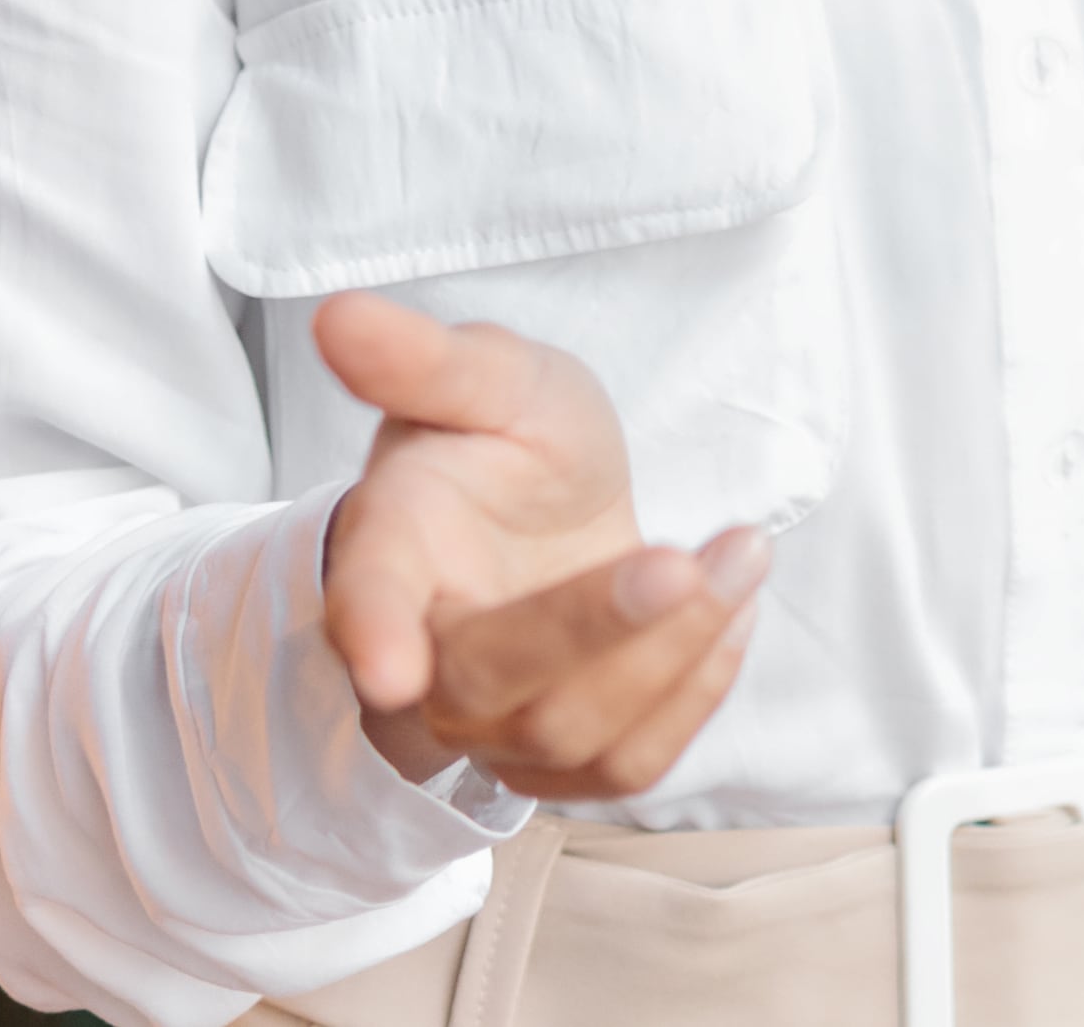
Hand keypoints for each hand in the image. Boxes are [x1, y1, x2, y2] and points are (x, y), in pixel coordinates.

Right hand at [315, 290, 769, 800]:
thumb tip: (340, 315)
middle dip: (593, 631)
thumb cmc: (507, 442)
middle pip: (488, 684)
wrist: (547, 513)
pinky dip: (695, 694)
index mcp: (390, 551)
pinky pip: (626, 768)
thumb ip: (425, 359)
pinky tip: (731, 613)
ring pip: (570, 734)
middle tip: (682, 563)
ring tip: (743, 552)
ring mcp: (486, 723)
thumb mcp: (489, 379)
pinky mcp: (556, 759)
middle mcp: (424, 656)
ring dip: (674, 650)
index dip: (373, 633)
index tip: (389, 670)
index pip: (368, 601)